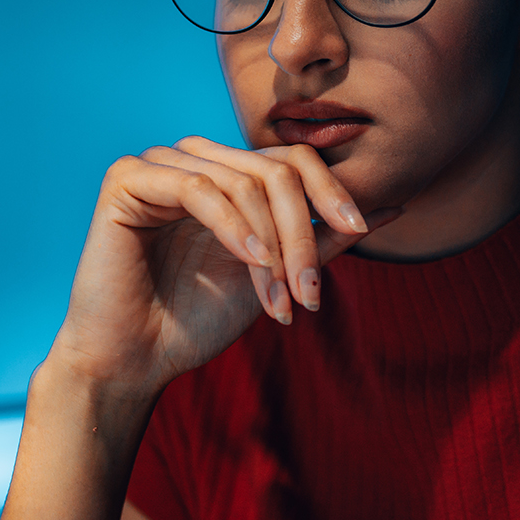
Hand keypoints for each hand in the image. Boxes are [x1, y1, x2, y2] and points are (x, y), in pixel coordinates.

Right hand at [46, 137, 399, 401]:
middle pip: (275, 170)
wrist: (137, 359)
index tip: (361, 227)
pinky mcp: (128, 179)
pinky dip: (234, 227)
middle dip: (302, 234)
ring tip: (281, 300)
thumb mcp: (276, 273)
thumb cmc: (197, 317)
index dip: (331, 190)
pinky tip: (252, 263)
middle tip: (310, 294)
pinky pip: (199, 189)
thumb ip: (323, 238)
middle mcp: (194, 160)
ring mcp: (159, 164)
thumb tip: (391, 209)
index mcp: (226, 175)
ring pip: (244, 181)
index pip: (292, 160)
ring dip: (273, 244)